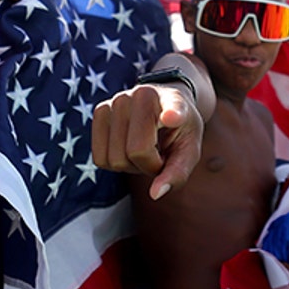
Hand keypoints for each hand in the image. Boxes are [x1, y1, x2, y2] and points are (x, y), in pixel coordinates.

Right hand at [92, 82, 204, 199]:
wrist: (163, 105)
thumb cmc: (179, 130)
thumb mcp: (189, 150)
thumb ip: (178, 172)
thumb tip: (155, 194)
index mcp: (173, 100)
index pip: (173, 109)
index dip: (173, 113)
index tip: (172, 117)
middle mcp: (141, 94)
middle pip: (136, 153)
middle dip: (149, 167)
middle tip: (160, 156)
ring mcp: (116, 100)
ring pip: (114, 159)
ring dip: (131, 166)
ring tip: (144, 150)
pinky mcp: (100, 110)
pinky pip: (99, 158)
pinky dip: (114, 163)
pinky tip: (127, 148)